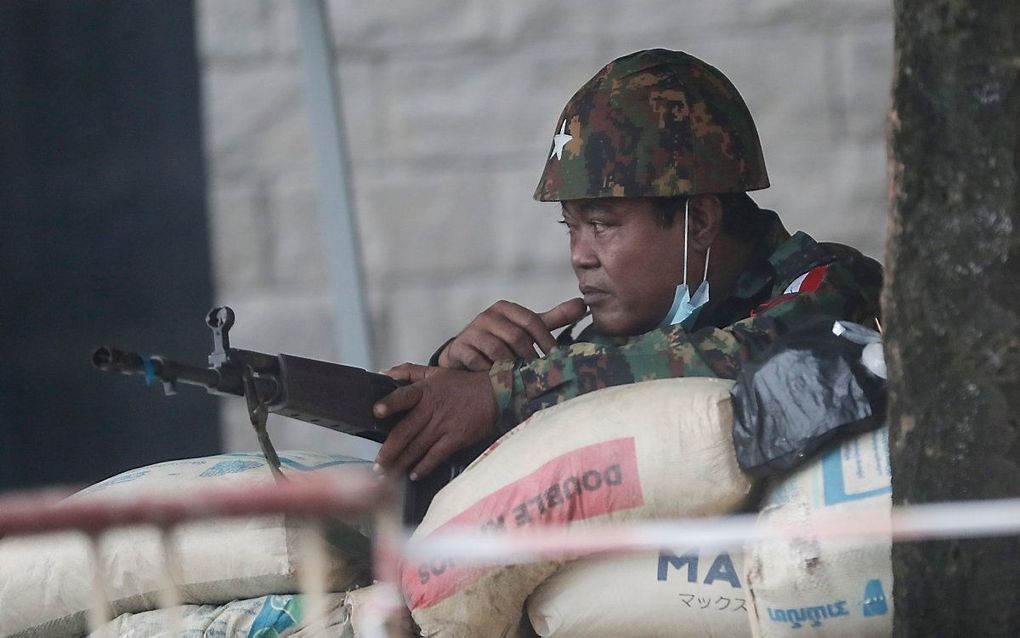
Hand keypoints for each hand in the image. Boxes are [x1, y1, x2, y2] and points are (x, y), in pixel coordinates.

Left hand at [373, 363, 497, 479]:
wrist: (495, 393)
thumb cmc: (464, 384)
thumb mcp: (436, 372)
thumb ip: (409, 372)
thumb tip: (385, 373)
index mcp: (425, 391)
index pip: (404, 396)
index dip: (390, 403)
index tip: (376, 411)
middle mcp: (432, 409)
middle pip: (405, 431)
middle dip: (388, 451)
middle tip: (378, 464)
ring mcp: (444, 425)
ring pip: (417, 447)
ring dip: (401, 462)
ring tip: (389, 472)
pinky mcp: (456, 438)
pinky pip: (436, 456)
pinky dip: (424, 467)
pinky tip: (414, 474)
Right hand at [438, 298, 586, 370]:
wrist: (465, 354)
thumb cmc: (503, 340)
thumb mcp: (527, 328)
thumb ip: (554, 318)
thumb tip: (582, 304)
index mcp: (505, 308)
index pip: (531, 321)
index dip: (545, 340)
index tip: (556, 358)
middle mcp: (487, 316)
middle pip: (516, 336)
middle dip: (529, 357)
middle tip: (539, 374)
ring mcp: (471, 332)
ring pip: (498, 351)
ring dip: (511, 367)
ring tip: (520, 378)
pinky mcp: (459, 349)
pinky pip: (478, 362)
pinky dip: (490, 373)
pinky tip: (497, 381)